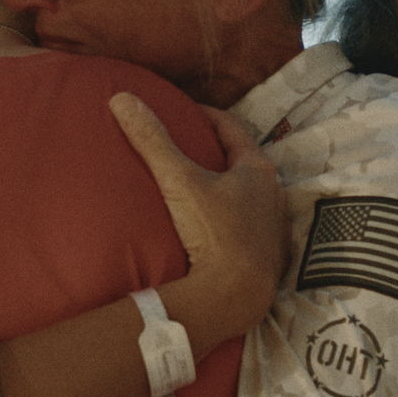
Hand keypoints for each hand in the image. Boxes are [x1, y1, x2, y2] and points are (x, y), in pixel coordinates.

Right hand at [109, 93, 287, 345]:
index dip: (206, 115)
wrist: (236, 297)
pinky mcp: (271, 258)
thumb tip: (122, 99)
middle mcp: (273, 195)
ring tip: (200, 192)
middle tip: (189, 150)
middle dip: (217, 154)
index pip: (231, 128)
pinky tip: (217, 233)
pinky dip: (236, 224)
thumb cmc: (213, 234)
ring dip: (229, 191)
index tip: (185, 112)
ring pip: (251, 198)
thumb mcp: (178, 181)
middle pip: (243, 163)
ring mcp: (274, 228)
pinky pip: (253, 231)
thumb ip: (152, 140)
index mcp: (256, 170)